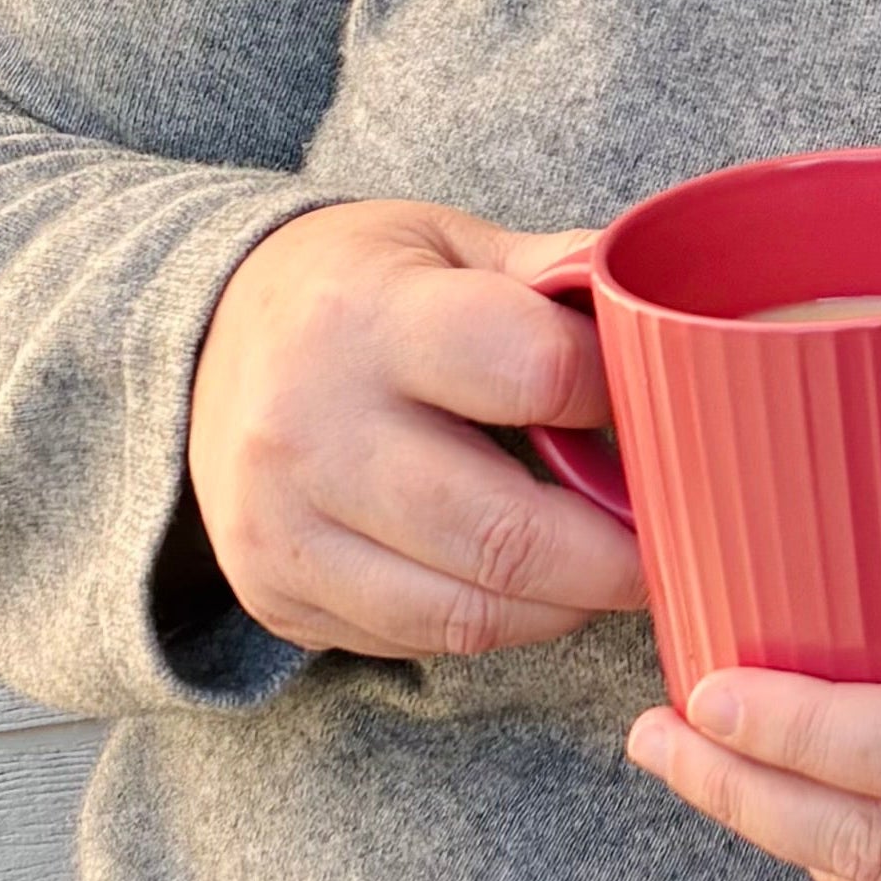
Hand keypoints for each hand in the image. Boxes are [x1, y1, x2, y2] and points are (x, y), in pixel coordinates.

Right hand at [186, 197, 647, 659]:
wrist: (200, 338)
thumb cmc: (357, 282)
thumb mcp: (448, 242)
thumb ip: (554, 275)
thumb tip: (668, 309)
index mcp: (368, 317)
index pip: (532, 372)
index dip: (619, 395)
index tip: (668, 409)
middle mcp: (312, 427)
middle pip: (505, 531)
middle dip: (618, 556)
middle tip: (680, 542)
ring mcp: (283, 524)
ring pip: (464, 610)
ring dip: (565, 606)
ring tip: (614, 573)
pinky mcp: (274, 592)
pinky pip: (414, 638)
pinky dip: (492, 622)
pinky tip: (528, 586)